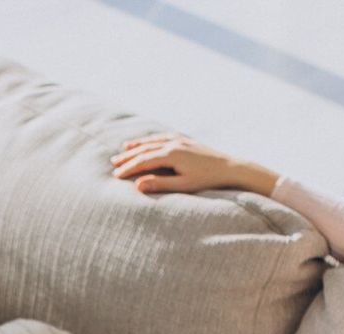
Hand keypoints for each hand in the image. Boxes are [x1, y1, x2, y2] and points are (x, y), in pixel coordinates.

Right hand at [109, 133, 272, 195]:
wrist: (230, 168)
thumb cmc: (207, 180)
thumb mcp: (183, 185)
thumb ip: (160, 185)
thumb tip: (138, 185)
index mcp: (171, 154)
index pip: (143, 161)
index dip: (128, 168)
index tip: (116, 176)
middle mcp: (174, 143)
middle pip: (145, 149)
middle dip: (128, 156)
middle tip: (113, 163)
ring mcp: (180, 140)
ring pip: (153, 141)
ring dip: (137, 146)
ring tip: (124, 149)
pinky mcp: (186, 140)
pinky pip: (163, 137)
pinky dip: (152, 139)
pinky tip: (148, 142)